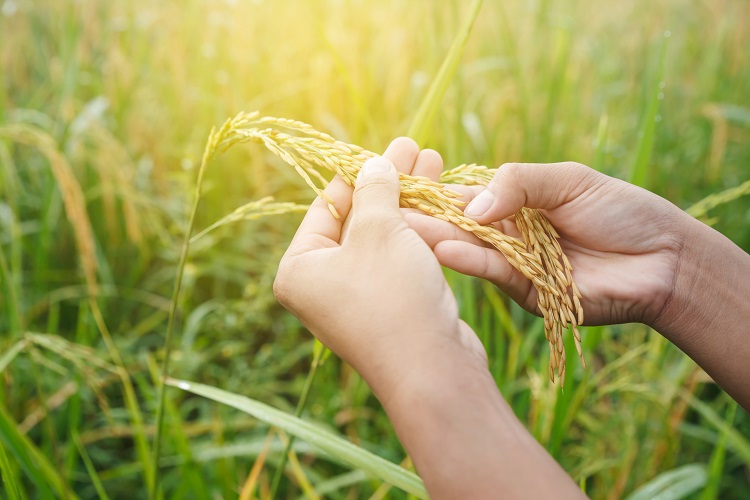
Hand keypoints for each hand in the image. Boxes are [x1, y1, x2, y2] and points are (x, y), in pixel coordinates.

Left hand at [273, 138, 484, 399]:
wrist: (432, 370)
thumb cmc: (393, 295)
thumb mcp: (380, 231)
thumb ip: (374, 190)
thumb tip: (373, 165)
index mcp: (300, 268)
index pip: (327, 205)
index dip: (360, 171)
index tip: (386, 146)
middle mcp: (321, 284)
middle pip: (357, 219)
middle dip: (389, 183)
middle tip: (414, 148)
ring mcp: (356, 298)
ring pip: (383, 238)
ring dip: (409, 201)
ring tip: (433, 162)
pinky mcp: (389, 306)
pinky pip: (398, 259)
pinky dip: (417, 231)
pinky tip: (439, 203)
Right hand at [407, 160, 749, 409]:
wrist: (662, 258)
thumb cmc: (619, 210)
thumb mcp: (567, 180)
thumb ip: (518, 184)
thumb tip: (471, 205)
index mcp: (513, 203)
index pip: (464, 195)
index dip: (433, 191)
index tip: (398, 186)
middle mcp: (506, 234)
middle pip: (458, 225)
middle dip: (424, 218)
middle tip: (383, 213)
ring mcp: (514, 264)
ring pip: (469, 250)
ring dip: (436, 240)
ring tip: (402, 232)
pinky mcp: (526, 291)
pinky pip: (493, 272)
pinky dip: (470, 261)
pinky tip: (444, 250)